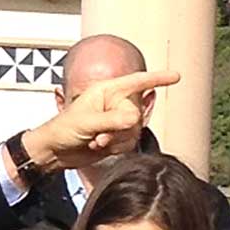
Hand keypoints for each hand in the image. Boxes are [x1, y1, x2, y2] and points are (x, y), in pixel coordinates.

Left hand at [23, 69, 179, 170]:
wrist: (54, 152)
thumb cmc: (62, 130)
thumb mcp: (86, 123)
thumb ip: (112, 120)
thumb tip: (135, 119)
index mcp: (106, 91)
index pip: (136, 81)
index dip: (157, 78)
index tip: (176, 76)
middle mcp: (113, 104)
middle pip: (137, 113)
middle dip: (120, 128)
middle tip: (100, 135)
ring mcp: (116, 121)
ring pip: (134, 130)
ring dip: (117, 140)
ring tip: (96, 141)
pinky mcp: (116, 137)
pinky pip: (129, 142)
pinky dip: (116, 147)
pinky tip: (98, 147)